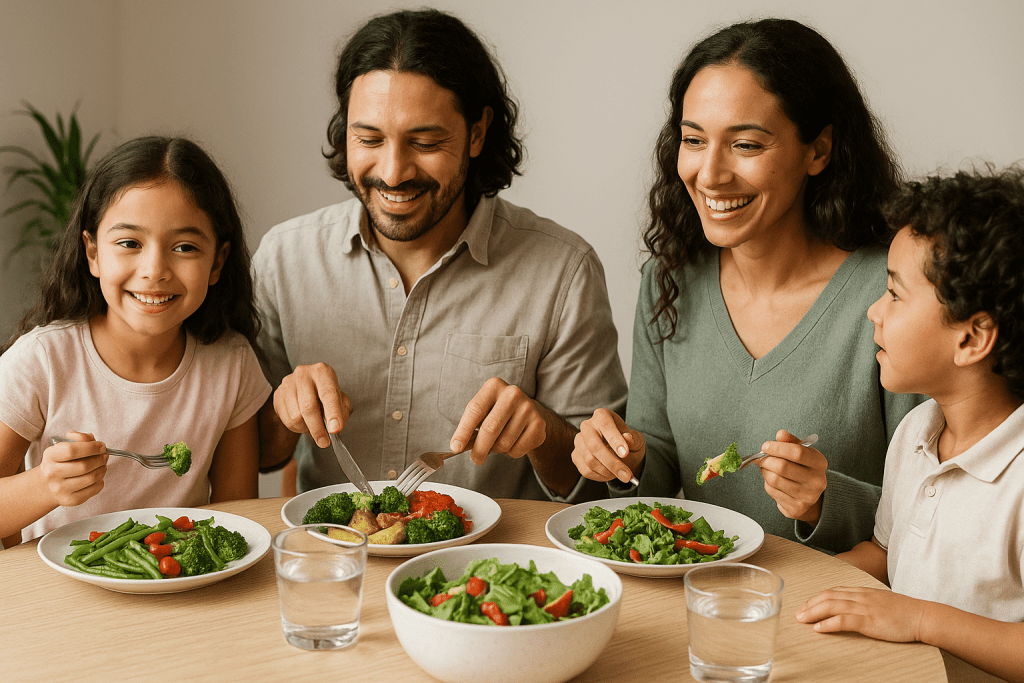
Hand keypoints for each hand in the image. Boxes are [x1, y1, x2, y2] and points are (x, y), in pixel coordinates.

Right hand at [39, 431, 107, 506]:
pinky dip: (101, 480)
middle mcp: (52, 474)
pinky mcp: (70, 500)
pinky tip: (97, 476)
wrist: (50, 484)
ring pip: (92, 477)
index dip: (91, 447)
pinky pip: (95, 488)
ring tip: (102, 465)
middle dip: (100, 459)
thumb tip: (90, 438)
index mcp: (50, 456)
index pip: (71, 450)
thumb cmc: (63, 461)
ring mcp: (60, 489)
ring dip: (103, 469)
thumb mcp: (66, 445)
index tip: (101, 446)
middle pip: (84, 466)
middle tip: (104, 456)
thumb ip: (80, 438)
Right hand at [273, 363, 352, 448]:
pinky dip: (297, 428)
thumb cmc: (327, 395)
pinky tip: (303, 422)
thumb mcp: (341, 401)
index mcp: (322, 372)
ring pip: (296, 416)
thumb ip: (342, 412)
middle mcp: (303, 374)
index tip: (335, 429)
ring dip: (306, 428)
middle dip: (318, 429)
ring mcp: (288, 383)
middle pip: (309, 407)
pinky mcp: (278, 394)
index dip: (332, 413)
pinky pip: (286, 420)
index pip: (328, 394)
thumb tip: (334, 426)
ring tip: (313, 425)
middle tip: (324, 442)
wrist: (308, 388)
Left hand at [450, 377, 546, 463]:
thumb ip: (470, 426)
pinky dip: (511, 453)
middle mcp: (512, 393)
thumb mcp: (483, 412)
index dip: (463, 431)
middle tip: (476, 459)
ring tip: (499, 442)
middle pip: (490, 428)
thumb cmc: (498, 412)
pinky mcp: (539, 424)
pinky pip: (518, 450)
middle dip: (479, 449)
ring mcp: (528, 408)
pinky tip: (513, 442)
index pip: (475, 410)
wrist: (528, 411)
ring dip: (497, 450)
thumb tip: (457, 446)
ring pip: (504, 443)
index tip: (455, 447)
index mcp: (493, 386)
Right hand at [571, 408, 645, 483]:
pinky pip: (586, 470)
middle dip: (611, 463)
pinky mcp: (576, 455)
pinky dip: (601, 476)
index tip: (625, 453)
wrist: (620, 452)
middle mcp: (587, 426)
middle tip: (627, 475)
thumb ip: (633, 439)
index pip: (605, 425)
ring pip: (590, 460)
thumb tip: (628, 438)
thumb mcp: (636, 439)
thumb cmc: (628, 443)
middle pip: (594, 446)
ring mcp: (579, 441)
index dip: (615, 440)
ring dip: (608, 472)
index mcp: (602, 416)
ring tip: (621, 474)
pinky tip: (611, 474)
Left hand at [757, 429, 827, 524]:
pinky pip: (772, 491)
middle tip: (761, 457)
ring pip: (774, 480)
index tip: (765, 446)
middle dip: (766, 460)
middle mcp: (817, 481)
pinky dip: (767, 483)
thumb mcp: (802, 452)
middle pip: (782, 467)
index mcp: (820, 463)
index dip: (777, 448)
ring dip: (764, 471)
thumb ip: (791, 442)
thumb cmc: (802, 468)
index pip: (797, 453)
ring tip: (766, 467)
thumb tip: (780, 434)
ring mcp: (807, 496)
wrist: (809, 494)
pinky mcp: (796, 508)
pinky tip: (772, 480)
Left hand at [796, 586, 924, 642]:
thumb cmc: (904, 611)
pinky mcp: (869, 620)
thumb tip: (852, 607)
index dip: (817, 597)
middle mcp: (860, 596)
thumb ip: (865, 601)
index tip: (806, 605)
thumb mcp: (880, 600)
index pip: (833, 590)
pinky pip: (844, 620)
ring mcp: (864, 607)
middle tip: (798, 613)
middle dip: (810, 604)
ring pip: (832, 606)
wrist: (922, 616)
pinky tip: (819, 628)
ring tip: (802, 620)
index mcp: (863, 591)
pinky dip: (828, 623)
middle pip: (828, 596)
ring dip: (813, 613)